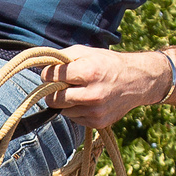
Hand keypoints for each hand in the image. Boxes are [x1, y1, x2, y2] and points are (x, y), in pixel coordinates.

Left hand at [42, 45, 170, 128]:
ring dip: (64, 101)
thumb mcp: (86, 52)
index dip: (47, 73)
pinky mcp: (97, 123)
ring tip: (77, 91)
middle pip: (53, 98)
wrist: (137, 81)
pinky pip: (73, 118)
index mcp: (88, 72)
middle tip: (60, 85)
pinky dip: (74, 110)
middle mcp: (92, 94)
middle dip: (52, 91)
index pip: (50, 76)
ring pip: (62, 110)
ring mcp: (95, 111)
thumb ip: (61, 58)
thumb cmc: (108, 64)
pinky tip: (86, 101)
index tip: (52, 72)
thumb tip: (39, 65)